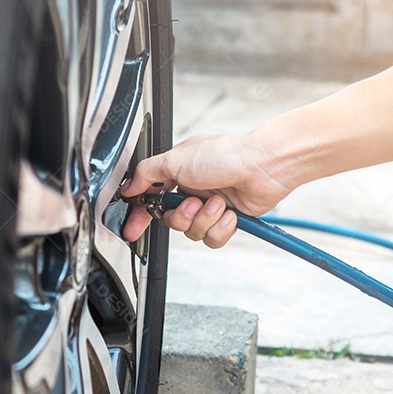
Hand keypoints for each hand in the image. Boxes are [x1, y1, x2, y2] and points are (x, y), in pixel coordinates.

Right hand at [120, 134, 296, 245]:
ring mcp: (210, 206)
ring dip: (206, 219)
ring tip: (218, 203)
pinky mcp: (228, 219)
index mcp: (177, 174)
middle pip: (172, 221)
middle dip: (183, 216)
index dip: (140, 216)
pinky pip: (213, 238)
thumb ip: (146, 174)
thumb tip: (128, 186)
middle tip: (194, 204)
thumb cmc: (226, 155)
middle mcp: (192, 191)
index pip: (150, 199)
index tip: (132, 230)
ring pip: (192, 232)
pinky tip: (230, 213)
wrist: (264, 166)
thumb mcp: (175, 159)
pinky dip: (221, 227)